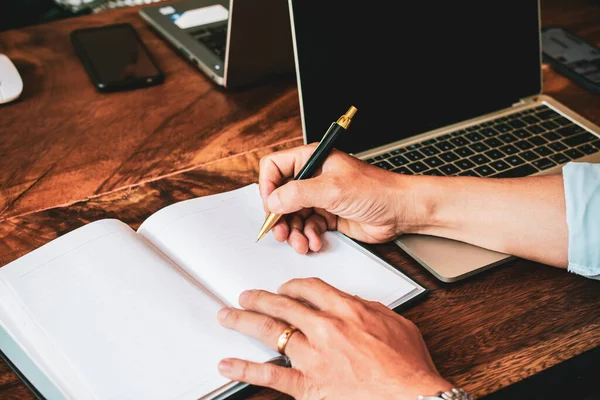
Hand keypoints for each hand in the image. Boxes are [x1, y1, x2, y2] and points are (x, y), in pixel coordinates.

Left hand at [217, 278, 451, 399]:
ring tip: (229, 316)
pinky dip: (245, 368)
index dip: (292, 285)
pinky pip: (270, 375)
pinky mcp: (308, 385)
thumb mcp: (394, 322)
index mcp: (347, 309)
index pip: (310, 288)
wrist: (410, 396)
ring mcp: (313, 356)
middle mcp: (325, 328)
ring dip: (245, 321)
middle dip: (260, 298)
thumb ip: (367, 308)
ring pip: (270, 332)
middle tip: (247, 296)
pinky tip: (229, 363)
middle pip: (283, 304)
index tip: (285, 287)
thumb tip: (350, 301)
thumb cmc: (406, 365)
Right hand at [258, 144, 416, 253]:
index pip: (274, 167)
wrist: (400, 210)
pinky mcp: (327, 216)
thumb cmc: (376, 190)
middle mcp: (313, 177)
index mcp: (312, 159)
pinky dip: (308, 237)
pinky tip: (315, 242)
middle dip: (279, 217)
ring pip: (292, 215)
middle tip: (280, 232)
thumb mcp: (332, 189)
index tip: (271, 206)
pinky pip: (307, 227)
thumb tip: (273, 201)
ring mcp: (320, 197)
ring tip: (300, 242)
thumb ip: (298, 194)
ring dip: (293, 231)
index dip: (268, 187)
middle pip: (280, 196)